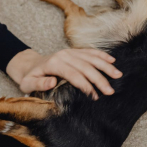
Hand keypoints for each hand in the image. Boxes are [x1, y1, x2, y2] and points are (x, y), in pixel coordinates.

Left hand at [6, 48, 121, 99]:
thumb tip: (52, 81)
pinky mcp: (74, 51)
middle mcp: (64, 55)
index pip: (73, 75)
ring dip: (105, 66)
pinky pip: (90, 52)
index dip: (85, 85)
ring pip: (91, 58)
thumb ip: (39, 84)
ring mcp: (70, 52)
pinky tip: (112, 61)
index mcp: (54, 64)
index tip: (94, 96)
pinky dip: (101, 56)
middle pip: (85, 67)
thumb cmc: (29, 77)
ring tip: (118, 76)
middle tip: (110, 91)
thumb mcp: (28, 84)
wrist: (29, 65)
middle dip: (99, 79)